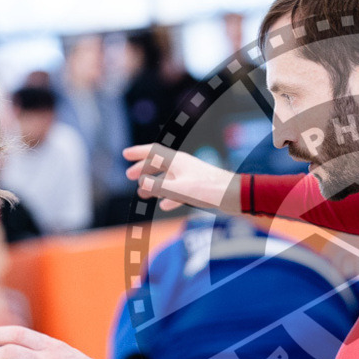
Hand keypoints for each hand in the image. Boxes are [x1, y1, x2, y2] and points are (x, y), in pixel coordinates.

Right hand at [123, 143, 240, 212]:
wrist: (233, 196)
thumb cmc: (207, 189)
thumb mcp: (178, 189)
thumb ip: (158, 186)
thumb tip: (141, 182)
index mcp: (177, 161)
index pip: (153, 152)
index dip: (138, 153)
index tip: (125, 155)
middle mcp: (183, 166)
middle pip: (159, 164)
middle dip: (143, 169)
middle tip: (130, 175)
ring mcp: (191, 176)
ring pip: (167, 178)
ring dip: (154, 184)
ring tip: (142, 194)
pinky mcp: (198, 188)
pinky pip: (178, 190)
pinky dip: (168, 196)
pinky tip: (165, 206)